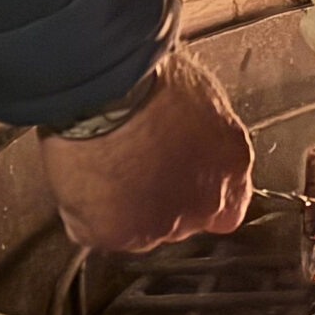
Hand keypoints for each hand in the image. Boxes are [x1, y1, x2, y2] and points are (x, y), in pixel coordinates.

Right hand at [39, 46, 253, 252]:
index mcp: (232, 166)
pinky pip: (96, 228)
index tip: (180, 174)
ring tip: (104, 166)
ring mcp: (158, 225)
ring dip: (124, 206)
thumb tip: (191, 129)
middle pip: (183, 218)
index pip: (228, 203)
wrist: (108, 92)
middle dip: (161, 197)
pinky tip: (83, 178)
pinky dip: (86, 210)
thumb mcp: (201, 97)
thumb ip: (203, 131)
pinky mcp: (113, 234)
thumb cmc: (151, 80)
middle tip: (136, 162)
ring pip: (139, 228)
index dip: (198, 190)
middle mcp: (203, 204)